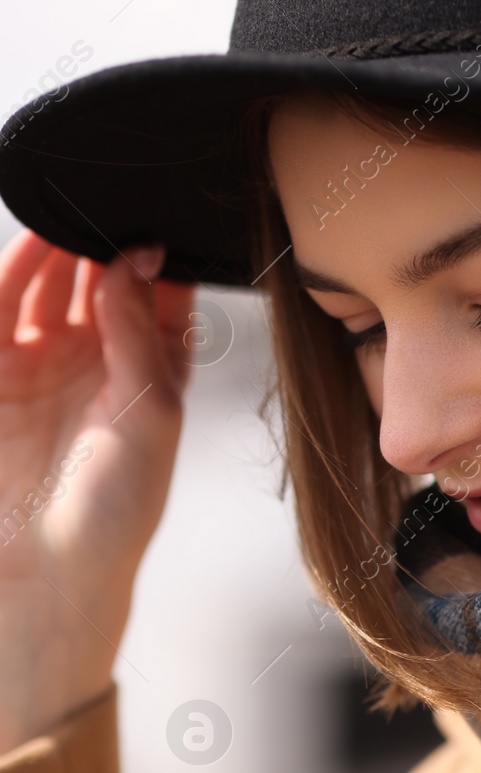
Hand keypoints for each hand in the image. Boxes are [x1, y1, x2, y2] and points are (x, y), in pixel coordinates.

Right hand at [0, 229, 196, 751]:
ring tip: (70, 202)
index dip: (162, 254)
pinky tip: (30, 238)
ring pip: (46, 282)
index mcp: (151, 373)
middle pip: (100, 277)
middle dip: (105, 236)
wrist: (42, 575)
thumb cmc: (114, 510)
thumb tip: (136, 256)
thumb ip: (142, 333)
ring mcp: (40, 364)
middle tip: (112, 193)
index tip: (168, 209)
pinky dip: (10, 271)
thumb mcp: (151, 415)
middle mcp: (96, 362)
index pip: (161, 295)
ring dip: (56, 243)